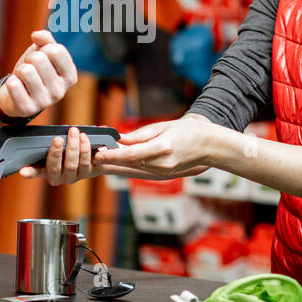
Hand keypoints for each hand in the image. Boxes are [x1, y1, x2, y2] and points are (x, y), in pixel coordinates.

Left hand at [0, 30, 77, 119]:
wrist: (16, 94)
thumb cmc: (34, 71)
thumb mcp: (43, 52)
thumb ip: (45, 39)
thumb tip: (37, 35)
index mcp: (69, 76)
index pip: (57, 51)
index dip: (44, 48)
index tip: (43, 57)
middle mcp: (60, 91)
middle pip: (39, 58)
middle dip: (30, 59)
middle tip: (31, 69)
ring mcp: (44, 102)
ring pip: (26, 71)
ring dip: (20, 70)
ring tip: (24, 79)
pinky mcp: (27, 109)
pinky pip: (13, 85)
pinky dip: (11, 82)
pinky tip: (17, 88)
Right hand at [17, 126, 101, 183]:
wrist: (85, 159)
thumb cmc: (62, 150)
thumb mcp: (50, 148)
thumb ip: (46, 144)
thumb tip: (37, 142)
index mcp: (50, 173)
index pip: (39, 172)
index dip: (30, 172)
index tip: (22, 171)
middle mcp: (65, 177)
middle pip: (68, 166)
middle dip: (69, 148)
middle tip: (67, 133)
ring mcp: (81, 174)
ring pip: (83, 164)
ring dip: (83, 148)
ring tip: (81, 135)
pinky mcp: (95, 170)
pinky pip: (99, 165)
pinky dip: (100, 158)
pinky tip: (100, 152)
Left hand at [89, 117, 213, 178]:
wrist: (210, 146)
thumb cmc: (189, 131)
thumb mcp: (164, 126)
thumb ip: (140, 135)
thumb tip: (120, 139)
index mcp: (162, 149)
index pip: (131, 155)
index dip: (113, 155)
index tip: (97, 153)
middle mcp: (161, 164)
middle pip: (128, 165)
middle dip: (109, 161)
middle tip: (90, 156)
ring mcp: (162, 172)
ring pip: (132, 169)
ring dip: (115, 164)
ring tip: (98, 157)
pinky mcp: (163, 175)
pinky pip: (140, 170)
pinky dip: (127, 165)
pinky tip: (116, 162)